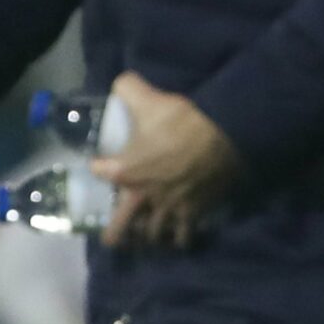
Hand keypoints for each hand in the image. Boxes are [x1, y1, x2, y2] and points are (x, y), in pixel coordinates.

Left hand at [93, 72, 239, 250]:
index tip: (100, 164)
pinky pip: (185, 235)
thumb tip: (120, 81)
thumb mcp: (146, 97)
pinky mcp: (195, 212)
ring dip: (148, 239)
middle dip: (115, 236)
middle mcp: (142, 195)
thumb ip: (126, 88)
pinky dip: (182, 240)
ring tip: (146, 240)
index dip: (98, 166)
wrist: (225, 135)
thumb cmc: (181, 119)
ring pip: (154, 236)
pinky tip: (180, 241)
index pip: (98, 172)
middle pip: (120, 227)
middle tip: (112, 241)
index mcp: (124, 170)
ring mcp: (169, 208)